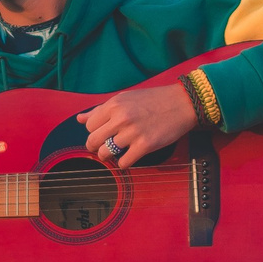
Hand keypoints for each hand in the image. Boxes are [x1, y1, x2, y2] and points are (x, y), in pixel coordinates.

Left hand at [78, 85, 199, 167]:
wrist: (182, 103)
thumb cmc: (154, 100)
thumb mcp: (125, 98)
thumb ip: (101, 109)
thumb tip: (80, 119)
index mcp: (114, 105)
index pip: (89, 126)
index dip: (94, 132)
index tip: (102, 134)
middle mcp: (121, 118)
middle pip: (93, 141)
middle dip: (96, 147)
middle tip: (104, 148)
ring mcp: (133, 132)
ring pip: (106, 154)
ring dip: (109, 156)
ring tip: (118, 152)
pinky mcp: (145, 145)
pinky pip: (124, 163)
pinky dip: (124, 163)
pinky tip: (130, 156)